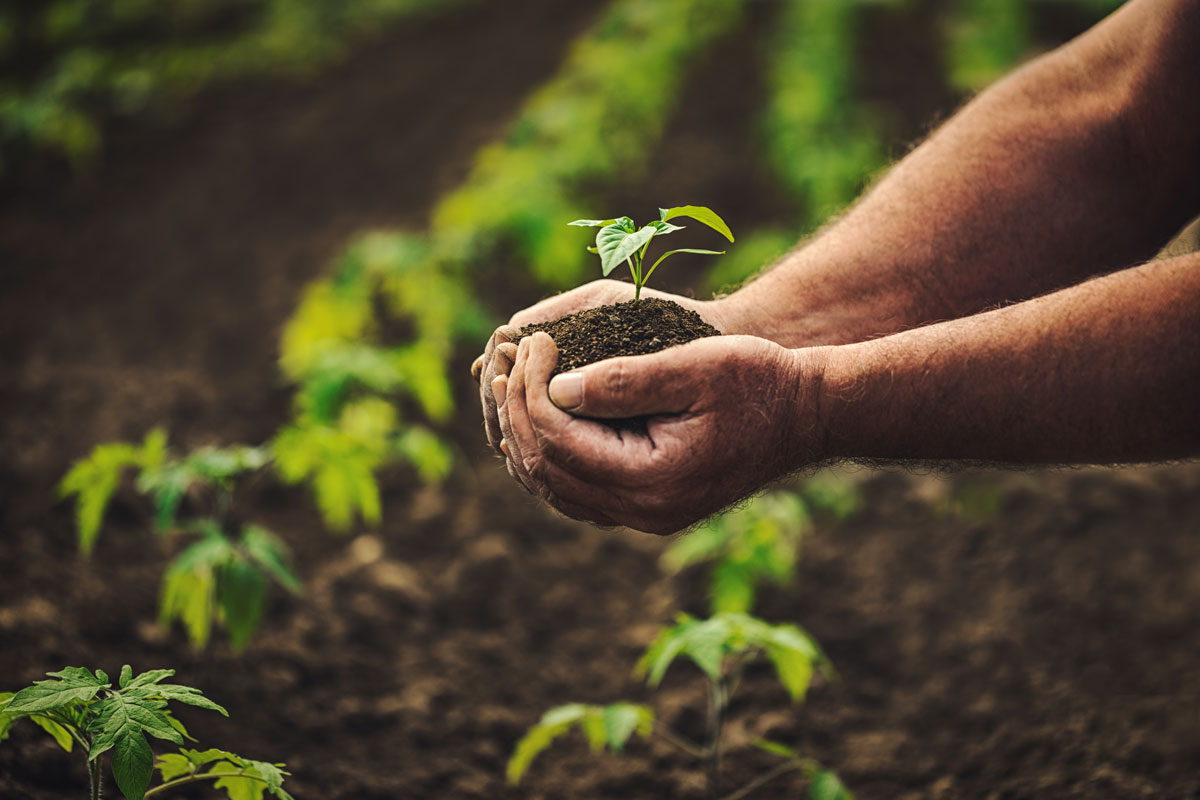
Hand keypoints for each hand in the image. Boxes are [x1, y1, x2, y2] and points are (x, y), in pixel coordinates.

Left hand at [493, 330, 826, 533]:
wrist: (808, 415)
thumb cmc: (759, 381)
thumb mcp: (695, 367)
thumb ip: (624, 380)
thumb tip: (555, 387)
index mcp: (653, 481)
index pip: (559, 439)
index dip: (533, 388)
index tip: (534, 341)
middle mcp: (644, 512)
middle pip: (548, 469)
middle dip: (519, 411)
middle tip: (509, 360)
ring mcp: (645, 516)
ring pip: (557, 488)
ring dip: (526, 437)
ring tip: (511, 386)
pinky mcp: (649, 506)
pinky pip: (578, 492)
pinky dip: (551, 457)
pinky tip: (541, 418)